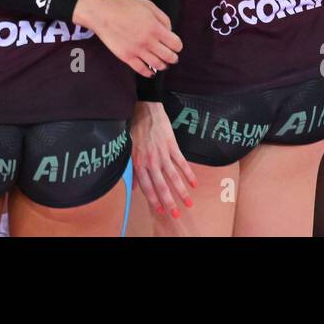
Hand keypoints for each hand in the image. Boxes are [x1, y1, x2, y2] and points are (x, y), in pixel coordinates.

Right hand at [72, 0, 180, 75]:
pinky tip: (150, 71)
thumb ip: (163, 18)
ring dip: (163, 66)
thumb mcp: (148, 5)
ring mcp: (137, 50)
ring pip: (157, 65)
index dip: (178, 46)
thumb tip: (169, 31)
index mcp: (155, 28)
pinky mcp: (126, 57)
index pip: (176, 44)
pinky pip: (141, 70)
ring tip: (163, 64)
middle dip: (173, 57)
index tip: (175, 45)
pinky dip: (149, 73)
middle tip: (172, 57)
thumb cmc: (124, 7)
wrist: (103, 13)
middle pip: (169, 57)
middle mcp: (148, 41)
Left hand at [131, 101, 196, 217]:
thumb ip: (133, 170)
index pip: (147, 187)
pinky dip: (188, 174)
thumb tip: (134, 188)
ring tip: (188, 203)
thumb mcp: (129, 150)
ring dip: (181, 191)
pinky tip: (194, 183)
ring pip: (173, 177)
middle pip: (161, 186)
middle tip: (175, 214)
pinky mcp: (172, 146)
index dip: (153, 200)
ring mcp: (162, 154)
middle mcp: (151, 161)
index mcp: (139, 162)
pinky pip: (181, 163)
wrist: (147, 110)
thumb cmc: (136, 129)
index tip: (160, 210)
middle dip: (169, 201)